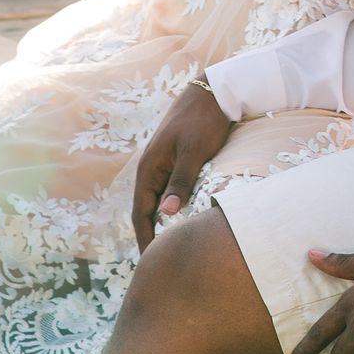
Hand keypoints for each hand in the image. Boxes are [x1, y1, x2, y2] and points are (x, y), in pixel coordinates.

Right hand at [131, 78, 233, 247]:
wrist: (212, 91)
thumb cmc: (204, 121)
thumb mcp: (194, 152)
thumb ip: (180, 182)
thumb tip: (165, 214)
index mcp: (149, 167)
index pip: (141, 213)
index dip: (145, 238)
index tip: (151, 262)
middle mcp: (150, 167)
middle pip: (145, 209)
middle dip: (150, 235)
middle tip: (159, 263)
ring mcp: (160, 163)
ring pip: (155, 200)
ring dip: (159, 222)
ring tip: (168, 247)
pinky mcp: (172, 160)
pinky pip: (165, 190)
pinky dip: (168, 207)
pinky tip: (179, 219)